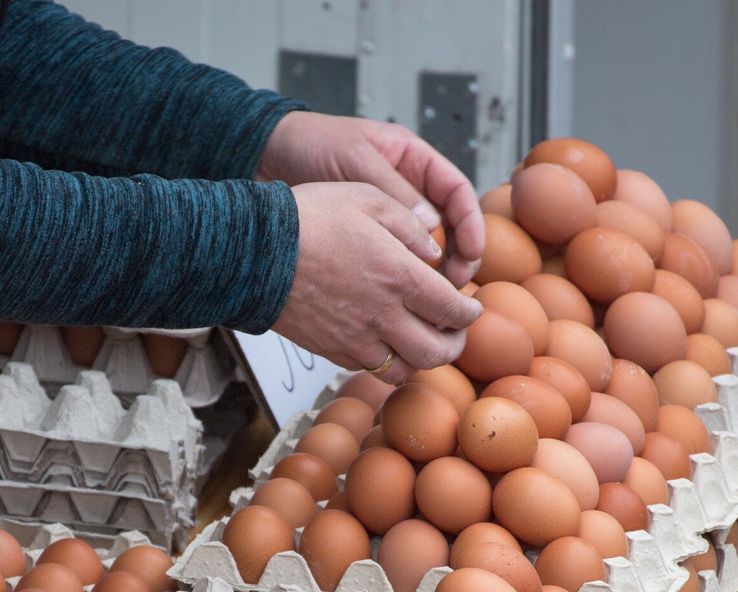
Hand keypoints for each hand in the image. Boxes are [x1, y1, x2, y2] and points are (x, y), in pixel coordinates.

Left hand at [258, 112, 483, 286]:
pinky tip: (401, 299)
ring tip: (432, 300)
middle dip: (458, 257)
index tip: (472, 253)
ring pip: (424, 250)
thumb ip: (393, 191)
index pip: (457, 192)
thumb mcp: (355, 160)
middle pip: (449, 227)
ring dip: (433, 275)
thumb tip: (431, 230)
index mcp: (412, 161)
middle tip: (454, 286)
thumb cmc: (311, 145)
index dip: (471, 224)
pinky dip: (402, 279)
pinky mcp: (366, 238)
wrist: (265, 155)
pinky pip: (394, 260)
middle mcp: (406, 188)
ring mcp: (387, 214)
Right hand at [272, 183, 482, 384]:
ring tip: (421, 343)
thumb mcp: (368, 199)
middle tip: (454, 333)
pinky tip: (383, 341)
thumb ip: (411, 227)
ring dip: (420, 360)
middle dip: (454, 345)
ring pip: (405, 370)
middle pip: (437, 353)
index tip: (470, 307)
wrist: (253, 250)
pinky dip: (386, 361)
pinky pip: (369, 368)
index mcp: (400, 277)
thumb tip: (435, 255)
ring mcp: (355, 338)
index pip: (454, 311)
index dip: (469, 314)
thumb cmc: (310, 217)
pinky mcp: (331, 350)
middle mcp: (383, 316)